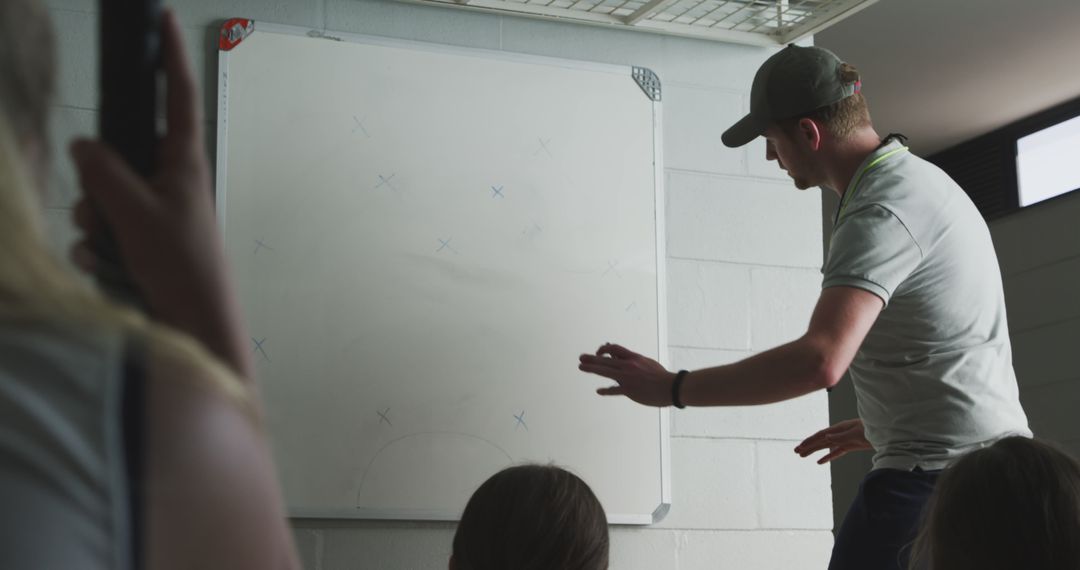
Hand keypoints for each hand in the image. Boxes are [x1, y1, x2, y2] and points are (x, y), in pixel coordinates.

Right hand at [69, 10, 252, 378]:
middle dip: (96, 183)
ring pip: (103, 198)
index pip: (178, 98)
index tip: (164, 20)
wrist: (194, 325)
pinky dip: (98, 250)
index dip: (170, 58)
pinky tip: (107, 270)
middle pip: (118, 157)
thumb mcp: (134, 211)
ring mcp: (157, 214)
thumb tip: (84, 145)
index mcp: (183, 163)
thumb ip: (104, 173)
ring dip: (94, 222)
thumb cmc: (179, 264)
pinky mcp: (144, 243)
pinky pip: (103, 233)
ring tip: (110, 247)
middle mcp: (171, 183)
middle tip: (100, 212)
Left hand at [578, 343, 674, 406]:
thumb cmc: (660, 376)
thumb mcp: (645, 363)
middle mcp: (628, 366)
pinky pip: (614, 390)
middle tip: (581, 358)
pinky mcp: (629, 390)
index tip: (599, 353)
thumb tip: (618, 356)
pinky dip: (605, 390)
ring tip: (582, 367)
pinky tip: (599, 390)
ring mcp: (628, 378)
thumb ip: (632, 360)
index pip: (614, 349)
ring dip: (592, 368)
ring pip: (605, 371)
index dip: (604, 349)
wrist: (671, 387)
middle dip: (591, 358)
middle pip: (605, 359)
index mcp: (633, 358)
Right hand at [794, 418, 871, 463]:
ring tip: (802, 456)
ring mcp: (844, 440)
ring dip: (814, 451)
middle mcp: (840, 433)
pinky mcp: (850, 446)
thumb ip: (841, 436)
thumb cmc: (872, 429)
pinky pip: (836, 452)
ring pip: (826, 446)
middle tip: (796, 452)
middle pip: (820, 440)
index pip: (821, 435)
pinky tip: (819, 462)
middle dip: (808, 446)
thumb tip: (826, 436)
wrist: (887, 432)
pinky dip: (827, 457)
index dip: (810, 441)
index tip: (800, 447)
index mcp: (840, 428)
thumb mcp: (857, 433)